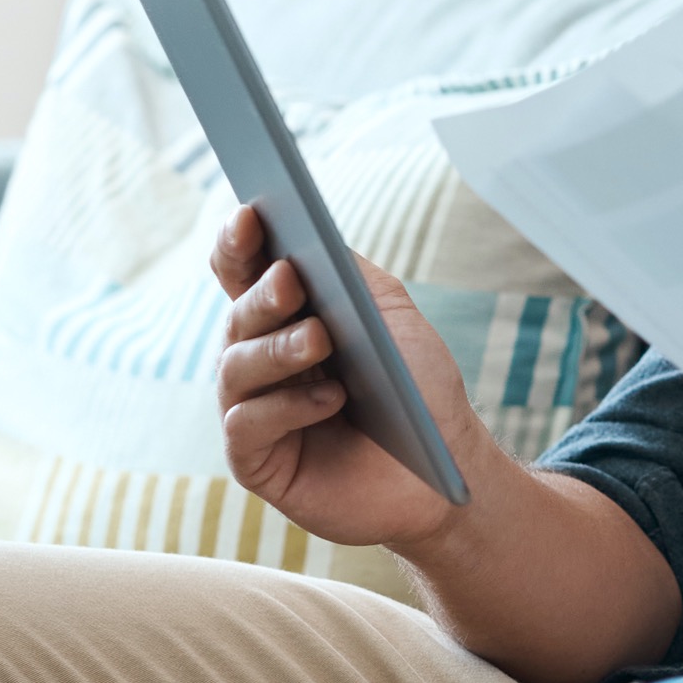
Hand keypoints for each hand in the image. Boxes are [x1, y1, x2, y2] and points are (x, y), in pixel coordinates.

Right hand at [210, 203, 488, 552]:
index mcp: (283, 321)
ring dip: (279, 349)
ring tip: (320, 339)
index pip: (242, 274)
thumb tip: (311, 235)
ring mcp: (252, 412)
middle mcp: (259, 364)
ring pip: (237, 368)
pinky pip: (248, 425)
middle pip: (239, 317)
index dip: (237, 244)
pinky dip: (287, 408)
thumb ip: (350, 273)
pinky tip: (331, 399)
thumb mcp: (390, 317)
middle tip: (291, 278)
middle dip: (263, 295)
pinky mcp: (256, 461)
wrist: (445, 468)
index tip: (250, 214)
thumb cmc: (417, 391)